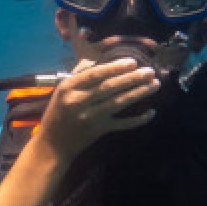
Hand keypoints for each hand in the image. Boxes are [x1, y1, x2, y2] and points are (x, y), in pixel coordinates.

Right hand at [38, 55, 159, 162]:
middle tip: (150, 71)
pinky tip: (151, 113)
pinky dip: (138, 120)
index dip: (114, 68)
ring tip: (154, 84)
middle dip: (132, 78)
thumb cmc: (57, 114)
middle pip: (110, 87)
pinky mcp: (98, 131)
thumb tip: (94, 60)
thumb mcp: (61, 91)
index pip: (95, 74)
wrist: (52, 145)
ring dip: (138, 93)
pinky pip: (122, 124)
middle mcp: (79, 101)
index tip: (132, 62)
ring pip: (118, 102)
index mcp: (68, 88)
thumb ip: (77, 74)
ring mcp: (90, 117)